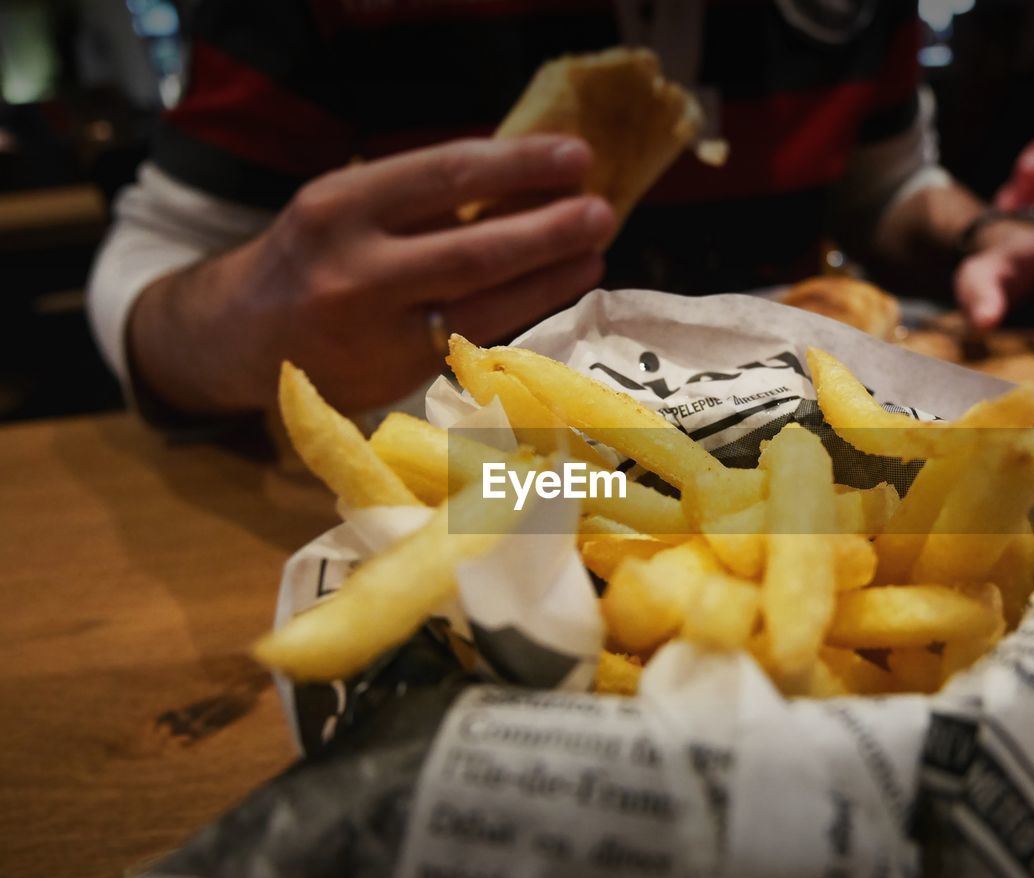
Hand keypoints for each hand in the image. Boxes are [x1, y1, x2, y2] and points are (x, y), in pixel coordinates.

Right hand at [130, 136, 614, 414]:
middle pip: (476, 248)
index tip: (575, 156)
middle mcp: (354, 269)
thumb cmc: (312, 257)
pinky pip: (476, 339)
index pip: (447, 175)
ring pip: (483, 303)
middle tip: (602, 210)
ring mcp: (376, 331)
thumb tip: (528, 182)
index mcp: (340, 206)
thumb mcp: (348, 207)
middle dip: (549, 229)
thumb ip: (424, 198)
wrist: (242, 337)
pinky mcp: (394, 375)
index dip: (520, 165)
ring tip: (593, 250)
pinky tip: (557, 289)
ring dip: (550, 276)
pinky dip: (523, 311)